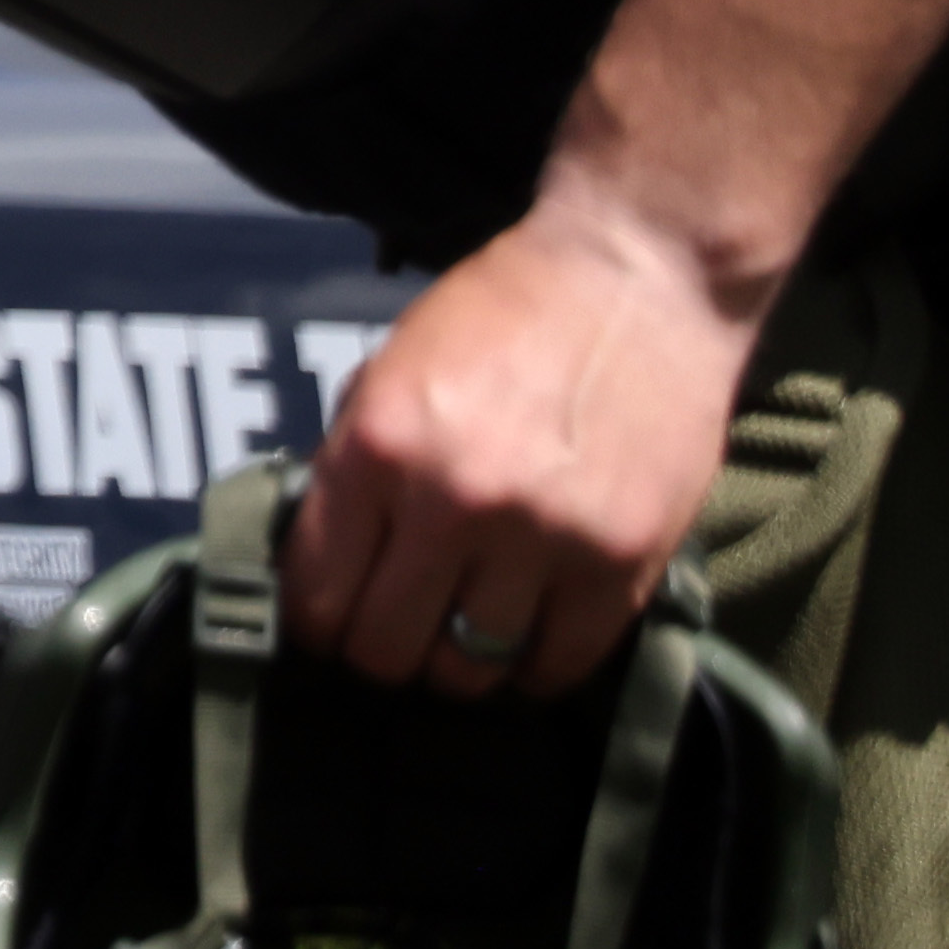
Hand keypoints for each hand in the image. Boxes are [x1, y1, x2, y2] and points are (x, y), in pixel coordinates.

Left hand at [279, 198, 765, 698]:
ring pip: (468, 669)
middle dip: (377, 652)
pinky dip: (532, 667)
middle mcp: (452, 500)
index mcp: (378, 446)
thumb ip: (357, 464)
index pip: (316, 591)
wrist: (635, 279)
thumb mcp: (391, 370)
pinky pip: (560, 664)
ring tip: (460, 633)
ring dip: (455, 663)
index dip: (313, 622)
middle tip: (392, 634)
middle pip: (385, 648)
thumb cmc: (501, 315)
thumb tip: (324, 558)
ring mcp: (543, 539)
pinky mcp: (624, 563)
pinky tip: (524, 639)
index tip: (326, 623)